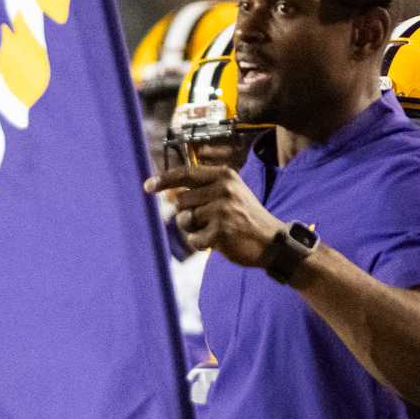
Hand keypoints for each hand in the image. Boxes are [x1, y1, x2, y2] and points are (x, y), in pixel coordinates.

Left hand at [145, 164, 286, 269]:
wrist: (272, 241)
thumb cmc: (245, 217)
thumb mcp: (229, 194)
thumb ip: (202, 190)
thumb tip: (168, 194)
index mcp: (224, 175)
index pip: (185, 174)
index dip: (164, 180)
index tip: (147, 187)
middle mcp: (223, 189)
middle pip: (181, 201)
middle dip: (188, 213)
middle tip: (210, 220)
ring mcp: (222, 210)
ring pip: (185, 220)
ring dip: (195, 229)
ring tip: (217, 229)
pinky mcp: (220, 231)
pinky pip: (193, 239)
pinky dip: (201, 244)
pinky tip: (219, 242)